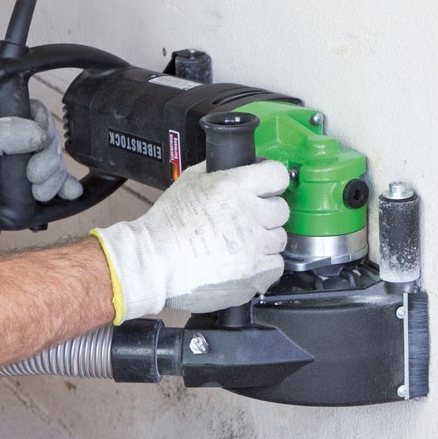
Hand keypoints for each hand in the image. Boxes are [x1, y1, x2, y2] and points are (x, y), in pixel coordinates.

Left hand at [0, 100, 81, 235]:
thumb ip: (3, 134)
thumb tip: (39, 135)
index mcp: (4, 125)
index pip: (38, 117)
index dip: (45, 131)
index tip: (37, 147)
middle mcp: (16, 146)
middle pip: (51, 145)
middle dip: (49, 163)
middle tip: (33, 178)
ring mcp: (21, 170)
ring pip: (55, 168)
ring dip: (55, 181)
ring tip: (38, 194)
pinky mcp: (23, 193)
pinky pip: (52, 189)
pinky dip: (65, 190)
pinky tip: (71, 194)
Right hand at [90, 160, 289, 322]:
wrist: (155, 262)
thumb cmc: (167, 224)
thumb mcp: (189, 181)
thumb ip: (217, 170)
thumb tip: (235, 165)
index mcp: (234, 187)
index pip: (278, 175)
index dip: (272, 181)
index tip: (268, 188)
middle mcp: (249, 214)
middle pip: (282, 209)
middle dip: (267, 213)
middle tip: (249, 220)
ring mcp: (254, 246)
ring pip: (280, 239)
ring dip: (265, 240)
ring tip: (243, 244)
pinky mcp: (254, 273)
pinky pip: (276, 266)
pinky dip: (264, 265)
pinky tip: (245, 262)